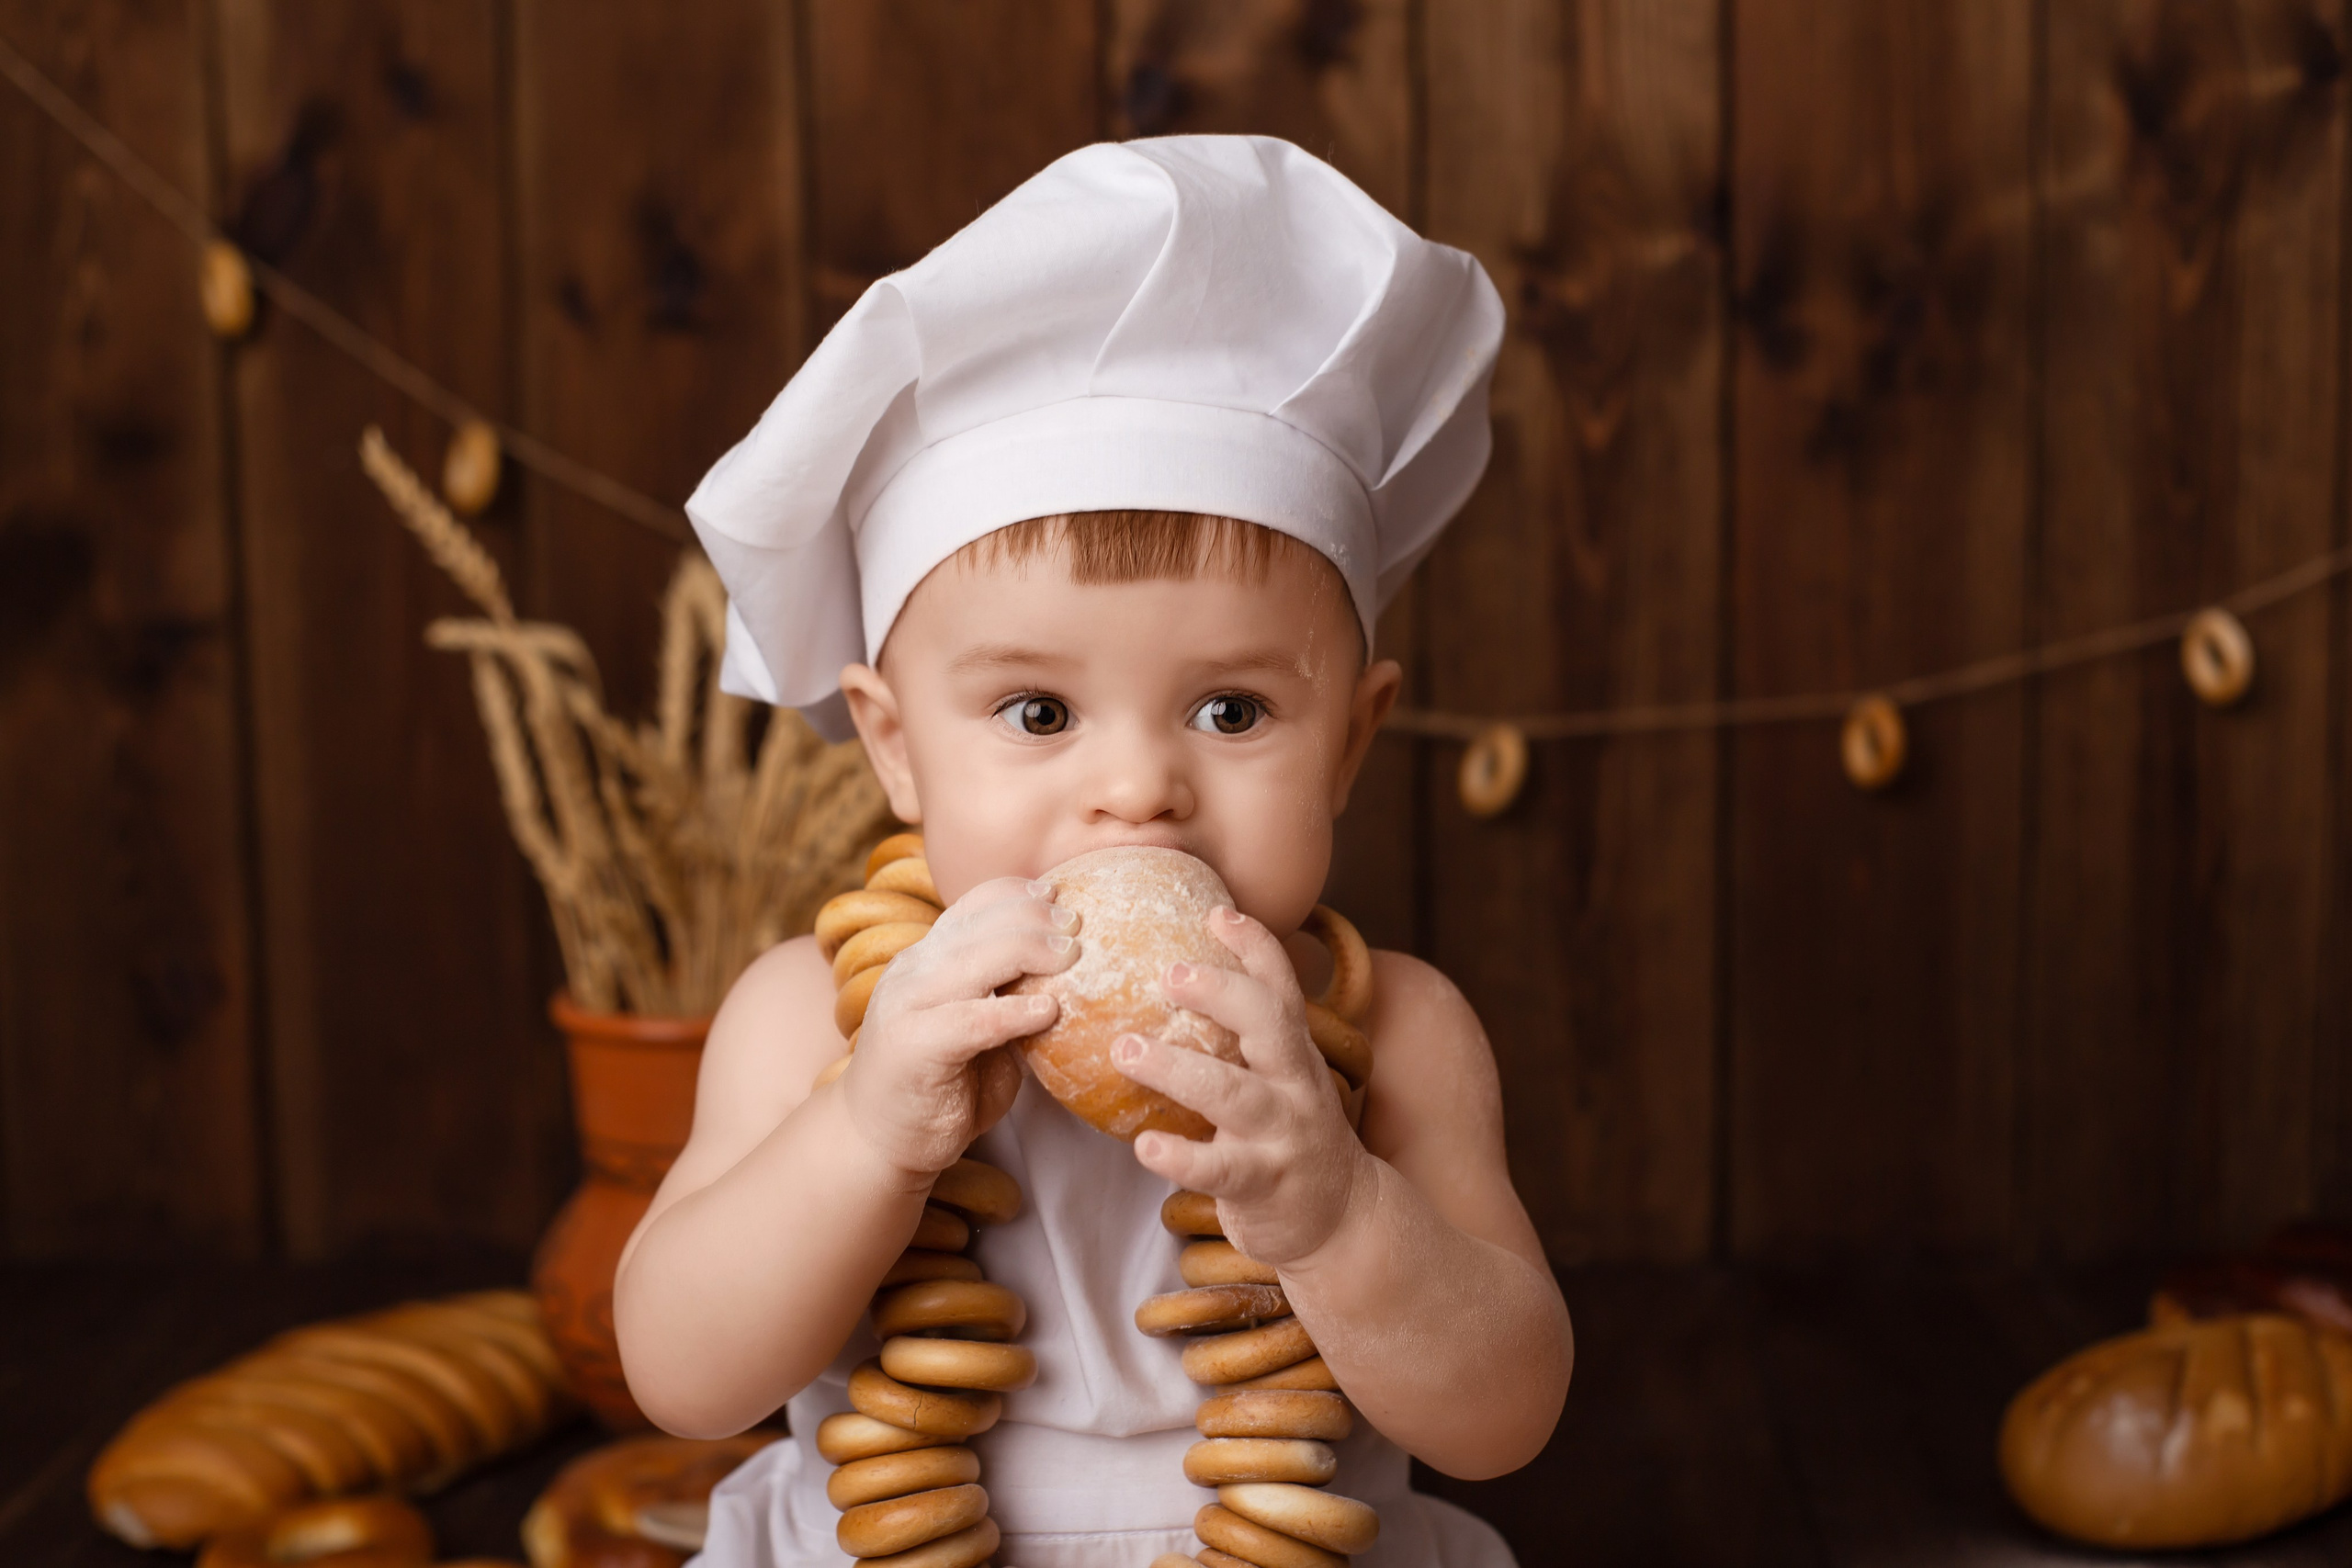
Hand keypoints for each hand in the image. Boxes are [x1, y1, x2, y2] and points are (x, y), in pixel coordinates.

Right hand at [842, 877, 1076, 1177]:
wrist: (876, 1139)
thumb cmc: (940, 1085)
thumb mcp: (978, 1030)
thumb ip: (1006, 998)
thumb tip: (1069, 977)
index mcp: (926, 959)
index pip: (970, 907)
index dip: (1015, 894)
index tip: (1057, 895)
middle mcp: (912, 973)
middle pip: (977, 927)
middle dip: (1032, 919)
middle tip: (1077, 926)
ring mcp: (906, 1006)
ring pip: (972, 962)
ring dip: (1028, 952)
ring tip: (1071, 956)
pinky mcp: (913, 1046)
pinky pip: (971, 1020)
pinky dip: (1013, 1011)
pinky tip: (1047, 1010)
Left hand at [1111, 906, 1366, 1267]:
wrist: (1342, 1219)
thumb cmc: (1288, 1137)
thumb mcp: (1280, 1080)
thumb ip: (1244, 1043)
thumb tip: (1176, 987)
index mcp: (1295, 1055)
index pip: (1283, 989)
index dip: (1256, 947)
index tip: (1219, 912)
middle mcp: (1296, 1086)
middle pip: (1268, 1025)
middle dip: (1222, 993)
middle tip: (1169, 973)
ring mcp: (1282, 1135)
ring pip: (1233, 1094)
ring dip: (1177, 1069)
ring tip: (1126, 1050)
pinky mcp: (1264, 1184)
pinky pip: (1219, 1168)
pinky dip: (1181, 1156)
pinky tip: (1145, 1146)